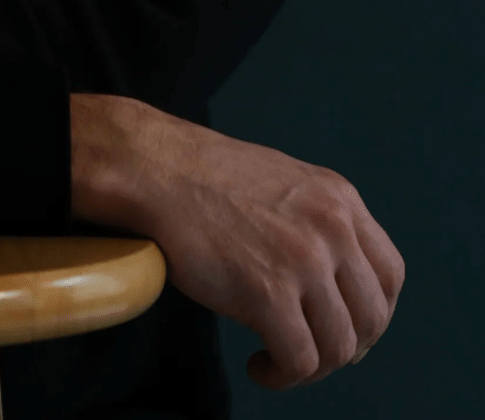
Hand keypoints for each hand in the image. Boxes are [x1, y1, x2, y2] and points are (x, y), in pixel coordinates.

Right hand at [69, 93, 403, 389]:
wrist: (153, 169)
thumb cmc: (204, 179)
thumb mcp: (284, 183)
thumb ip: (318, 222)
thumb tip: (337, 286)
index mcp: (339, 198)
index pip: (390, 274)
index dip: (373, 312)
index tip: (344, 327)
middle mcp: (332, 227)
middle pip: (372, 318)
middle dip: (345, 347)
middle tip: (308, 351)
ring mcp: (304, 260)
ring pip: (339, 347)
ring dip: (311, 368)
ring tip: (276, 361)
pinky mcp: (268, 293)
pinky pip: (299, 361)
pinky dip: (281, 376)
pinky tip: (258, 365)